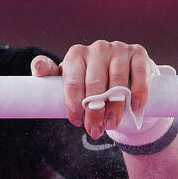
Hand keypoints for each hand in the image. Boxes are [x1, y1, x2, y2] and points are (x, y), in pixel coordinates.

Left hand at [32, 40, 165, 139]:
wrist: (121, 78)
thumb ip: (49, 76)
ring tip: (111, 124)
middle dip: (94, 110)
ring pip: (117, 81)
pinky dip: (139, 91)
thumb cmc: (89, 83)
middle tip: (94, 130)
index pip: (72, 82)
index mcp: (76, 55)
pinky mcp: (138, 52)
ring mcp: (118, 49)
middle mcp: (97, 48)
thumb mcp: (69, 81)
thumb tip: (38, 68)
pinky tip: (136, 106)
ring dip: (115, 106)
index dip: (74, 104)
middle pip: (94, 84)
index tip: (76, 121)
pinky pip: (138, 72)